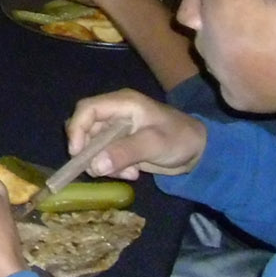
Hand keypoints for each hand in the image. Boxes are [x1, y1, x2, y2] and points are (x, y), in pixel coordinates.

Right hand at [63, 90, 206, 179]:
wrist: (198, 151)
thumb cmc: (180, 138)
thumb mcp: (154, 144)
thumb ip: (125, 152)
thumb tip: (95, 165)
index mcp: (122, 103)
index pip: (87, 109)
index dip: (77, 129)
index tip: (77, 153)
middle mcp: (115, 114)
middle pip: (85, 129)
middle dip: (90, 152)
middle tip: (100, 170)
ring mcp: (117, 130)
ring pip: (93, 146)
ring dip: (103, 164)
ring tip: (127, 173)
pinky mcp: (120, 145)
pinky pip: (104, 157)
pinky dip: (113, 168)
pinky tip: (133, 173)